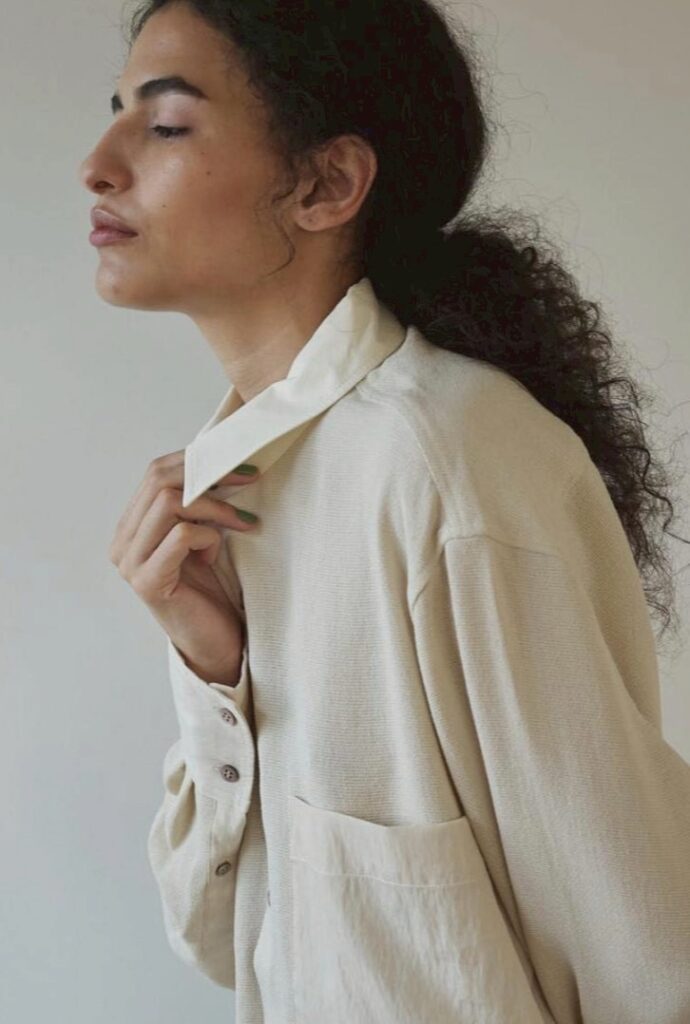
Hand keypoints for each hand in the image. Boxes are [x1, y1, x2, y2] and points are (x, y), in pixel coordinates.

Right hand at [109, 451, 260, 684]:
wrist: (216, 644)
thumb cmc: (212, 591)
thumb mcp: (203, 536)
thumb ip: (197, 503)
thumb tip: (222, 457)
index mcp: (131, 526)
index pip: (156, 471)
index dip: (198, 459)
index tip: (240, 461)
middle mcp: (122, 542)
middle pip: (158, 479)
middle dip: (210, 473)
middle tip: (249, 478)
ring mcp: (130, 563)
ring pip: (168, 502)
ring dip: (215, 506)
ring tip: (242, 523)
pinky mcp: (148, 582)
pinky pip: (181, 535)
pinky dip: (208, 536)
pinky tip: (217, 555)